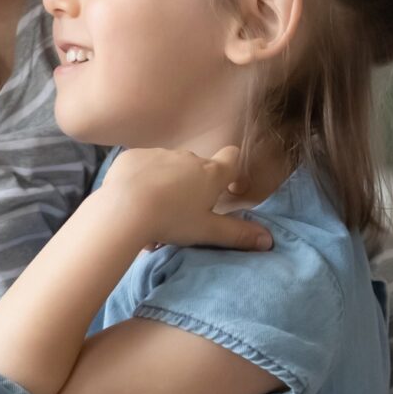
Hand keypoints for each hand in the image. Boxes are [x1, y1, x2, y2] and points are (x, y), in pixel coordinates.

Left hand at [99, 147, 271, 251]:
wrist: (124, 209)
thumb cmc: (171, 220)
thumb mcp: (207, 232)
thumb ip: (238, 234)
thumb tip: (268, 240)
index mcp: (210, 173)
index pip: (232, 157)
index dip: (232, 170)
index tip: (226, 187)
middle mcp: (187, 157)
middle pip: (196, 169)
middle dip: (190, 187)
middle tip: (178, 217)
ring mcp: (158, 153)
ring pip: (166, 169)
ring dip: (163, 186)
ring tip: (150, 216)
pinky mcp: (132, 156)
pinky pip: (140, 166)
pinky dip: (139, 180)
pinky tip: (130, 201)